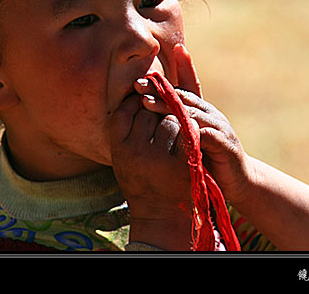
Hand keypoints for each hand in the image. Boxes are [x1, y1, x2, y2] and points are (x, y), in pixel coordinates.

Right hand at [109, 75, 195, 249]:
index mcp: (118, 149)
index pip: (124, 112)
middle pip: (148, 113)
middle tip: (161, 117)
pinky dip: (190, 131)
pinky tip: (189, 135)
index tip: (142, 103)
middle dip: (156, 111)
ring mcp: (160, 158)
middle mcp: (136, 152)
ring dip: (176, 120)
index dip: (134, 103)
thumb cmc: (141, 181)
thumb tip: (136, 92)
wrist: (161, 216)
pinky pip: (188, 133)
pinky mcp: (182, 163)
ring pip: (170, 119)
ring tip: (175, 130)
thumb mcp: (124, 158)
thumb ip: (126, 129)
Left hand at [135, 44, 251, 206]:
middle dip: (158, 92)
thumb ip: (173, 125)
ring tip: (148, 104)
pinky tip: (174, 128)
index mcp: (200, 111)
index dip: (158, 86)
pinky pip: (208, 135)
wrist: (238, 181)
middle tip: (139, 88)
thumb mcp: (188, 140)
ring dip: (169, 107)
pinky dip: (192, 131)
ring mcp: (219, 128)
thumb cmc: (208, 159)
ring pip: (192, 113)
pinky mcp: (226, 145)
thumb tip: (145, 114)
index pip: (177, 92)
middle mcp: (209, 114)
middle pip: (181, 99)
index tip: (137, 83)